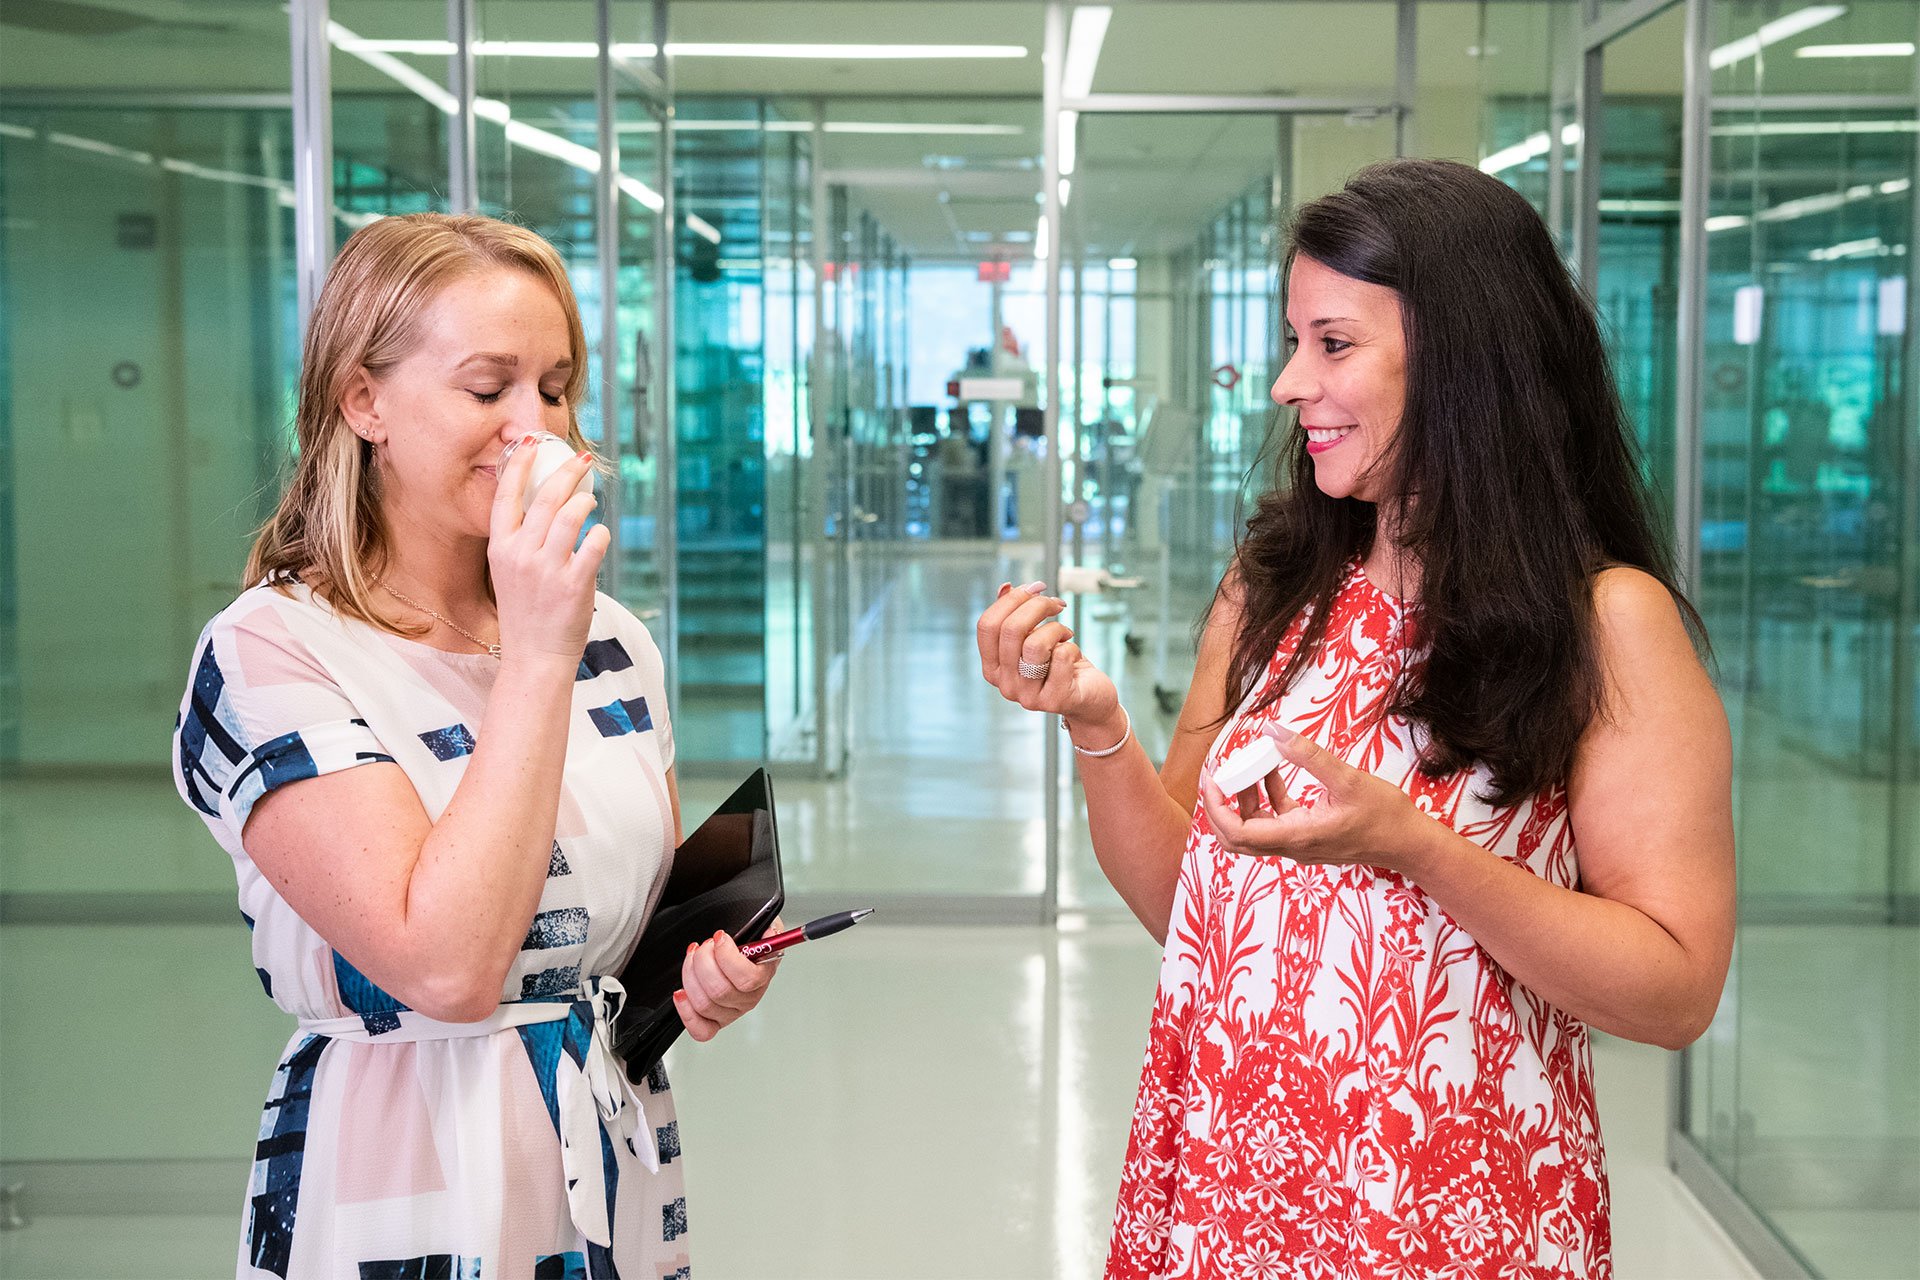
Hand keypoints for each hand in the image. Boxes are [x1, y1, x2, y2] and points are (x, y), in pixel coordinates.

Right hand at [488, 435, 609, 662]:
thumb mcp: (509, 572)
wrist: (534, 658)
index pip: (506, 495)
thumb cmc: (526, 612)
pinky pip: (595, 545)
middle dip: (566, 472)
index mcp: (500, 548)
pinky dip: (601, 534)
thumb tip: (547, 504)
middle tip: (581, 460)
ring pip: (571, 515)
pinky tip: (600, 535)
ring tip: (591, 500)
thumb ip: (522, 540)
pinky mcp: (574, 584)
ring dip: (586, 501)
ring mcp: (547, 570)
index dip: (520, 464)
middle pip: (545, 497)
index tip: (531, 442)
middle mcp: (521, 555)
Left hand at [672, 918, 780, 1041]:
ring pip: (705, 1004)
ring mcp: (732, 1011)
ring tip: (694, 958)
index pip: (747, 979)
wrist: (735, 947)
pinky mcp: (715, 1021)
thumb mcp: (761, 924)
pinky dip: (687, 1012)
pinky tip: (681, 992)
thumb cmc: (747, 938)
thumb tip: (770, 932)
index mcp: (764, 975)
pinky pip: (701, 1030)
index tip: (720, 937)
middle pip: (720, 991)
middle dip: (704, 961)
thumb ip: (769, 926)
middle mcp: (749, 997)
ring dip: (691, 976)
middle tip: (704, 946)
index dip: (727, 957)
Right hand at [975, 581, 1119, 728]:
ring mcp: (1027, 696)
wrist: (1089, 699)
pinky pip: (1061, 657)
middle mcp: (1005, 684)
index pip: (987, 626)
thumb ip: (1016, 616)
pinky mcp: (1053, 700)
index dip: (1010, 600)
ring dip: (1055, 629)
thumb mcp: (1034, 638)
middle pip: (1011, 630)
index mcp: (993, 668)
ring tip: (1065, 634)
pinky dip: (1072, 647)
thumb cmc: (1060, 665)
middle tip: (1056, 604)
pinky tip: (1074, 654)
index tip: (1034, 589)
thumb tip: (1006, 587)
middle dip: (1037, 606)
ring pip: (1035, 645)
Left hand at [1198, 727, 1429, 873]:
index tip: (1212, 778)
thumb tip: (1272, 731)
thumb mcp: (1348, 778)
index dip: (1216, 808)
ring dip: (1245, 799)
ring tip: (1249, 764)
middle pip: (1236, 838)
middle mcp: (1293, 846)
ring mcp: (1299, 845)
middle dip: (1221, 806)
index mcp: (1298, 836)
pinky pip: (1275, 821)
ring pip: (1254, 830)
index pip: (1238, 833)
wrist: (1408, 843)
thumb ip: (1309, 755)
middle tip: (1216, 774)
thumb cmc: (1384, 815)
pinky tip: (1273, 771)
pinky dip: (1267, 798)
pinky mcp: (1307, 838)